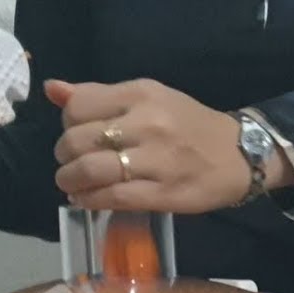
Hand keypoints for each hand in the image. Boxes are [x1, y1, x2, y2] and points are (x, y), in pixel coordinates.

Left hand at [47, 79, 256, 212]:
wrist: (241, 155)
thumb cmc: (190, 125)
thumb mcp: (149, 98)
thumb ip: (100, 95)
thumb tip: (52, 90)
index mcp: (141, 94)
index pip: (77, 107)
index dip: (66, 124)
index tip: (77, 135)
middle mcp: (148, 123)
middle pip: (77, 140)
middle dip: (64, 156)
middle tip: (70, 163)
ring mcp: (157, 160)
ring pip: (90, 171)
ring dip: (70, 181)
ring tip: (72, 184)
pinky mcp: (164, 193)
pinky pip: (112, 197)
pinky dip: (90, 200)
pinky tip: (87, 200)